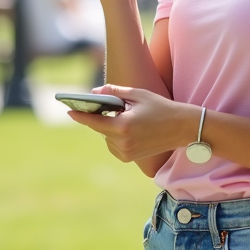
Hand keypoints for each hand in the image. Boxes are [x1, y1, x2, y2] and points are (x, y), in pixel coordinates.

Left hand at [65, 84, 196, 162]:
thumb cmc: (161, 107)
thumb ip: (114, 91)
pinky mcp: (130, 158)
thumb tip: (95, 93)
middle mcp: (122, 142)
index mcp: (123, 126)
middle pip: (99, 128)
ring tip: (120, 115)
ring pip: (106, 137)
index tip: (68, 110)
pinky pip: (113, 145)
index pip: (94, 120)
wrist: (182, 128)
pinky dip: (114, 136)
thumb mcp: (137, 95)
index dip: (80, 115)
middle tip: (97, 104)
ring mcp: (126, 153)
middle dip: (98, 116)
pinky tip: (125, 126)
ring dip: (107, 127)